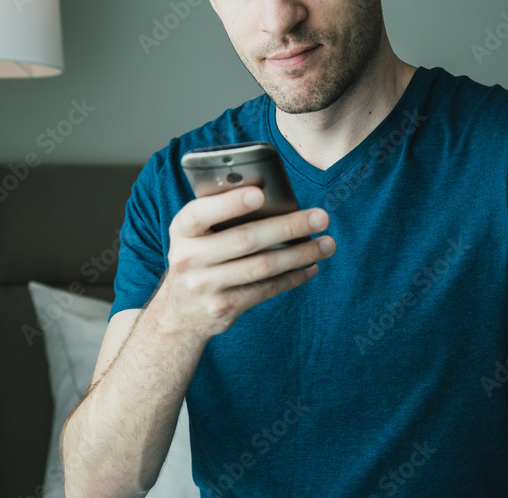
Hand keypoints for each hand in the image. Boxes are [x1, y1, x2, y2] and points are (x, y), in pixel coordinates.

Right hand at [154, 186, 335, 338]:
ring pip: (262, 266)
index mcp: (181, 230)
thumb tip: (274, 196)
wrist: (180, 312)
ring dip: (301, 253)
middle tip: (321, 217)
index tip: (261, 194)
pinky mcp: (223, 307)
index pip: (200, 213)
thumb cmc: (200, 256)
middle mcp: (188, 259)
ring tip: (327, 244)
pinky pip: (266, 289)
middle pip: (246, 239)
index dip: (230, 203)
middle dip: (289, 226)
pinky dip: (293, 276)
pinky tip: (311, 266)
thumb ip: (221, 214)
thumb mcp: (197, 234)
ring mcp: (205, 286)